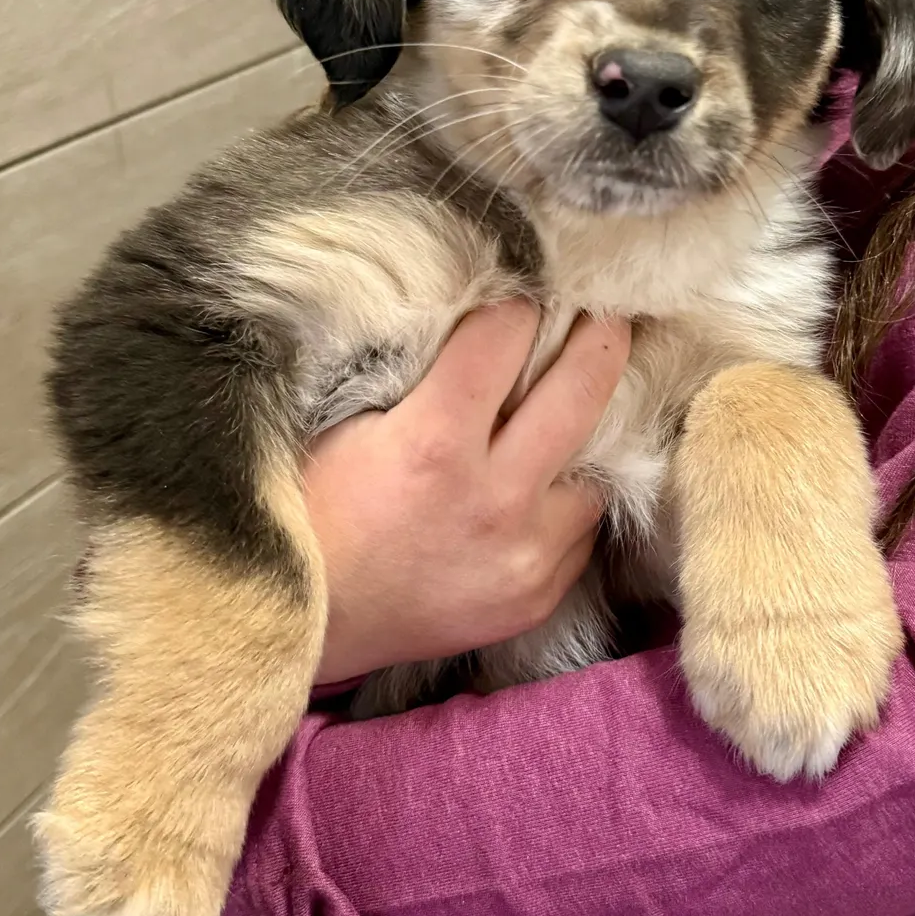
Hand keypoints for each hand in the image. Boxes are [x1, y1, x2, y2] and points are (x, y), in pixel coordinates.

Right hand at [305, 302, 631, 682]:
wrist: (305, 625)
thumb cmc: (313, 513)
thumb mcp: (347, 426)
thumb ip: (417, 378)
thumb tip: (475, 323)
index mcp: (435, 446)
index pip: (504, 341)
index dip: (517, 306)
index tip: (526, 290)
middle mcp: (495, 502)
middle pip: (581, 395)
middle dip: (601, 340)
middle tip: (609, 313)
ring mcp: (525, 558)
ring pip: (594, 476)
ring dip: (583, 442)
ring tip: (571, 415)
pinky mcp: (537, 599)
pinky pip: (578, 535)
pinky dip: (564, 506)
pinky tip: (540, 489)